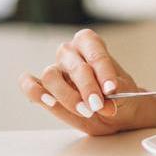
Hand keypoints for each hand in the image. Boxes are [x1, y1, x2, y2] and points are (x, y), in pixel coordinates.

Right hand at [17, 28, 155, 134]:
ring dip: (67, 96)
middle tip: (98, 105)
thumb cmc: (120, 95)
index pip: (93, 50)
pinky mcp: (44, 89)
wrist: (117, 112)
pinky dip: (34, 91)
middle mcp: (70, 53)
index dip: (102, 69)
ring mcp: (55, 70)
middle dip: (87, 87)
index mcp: (90, 43)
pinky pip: (30, 85)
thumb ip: (116, 94)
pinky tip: (47, 101)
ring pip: (51, 76)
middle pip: (73, 66)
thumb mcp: (125, 93)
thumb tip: (106, 101)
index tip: (111, 88)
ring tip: (86, 111)